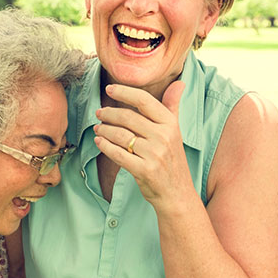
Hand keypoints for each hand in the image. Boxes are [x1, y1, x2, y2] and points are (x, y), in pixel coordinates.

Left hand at [93, 80, 193, 207]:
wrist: (177, 194)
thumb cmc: (172, 160)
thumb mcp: (176, 132)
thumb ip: (173, 107)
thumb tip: (179, 82)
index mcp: (171, 124)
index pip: (144, 101)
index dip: (124, 92)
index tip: (109, 88)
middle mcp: (164, 137)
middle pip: (128, 117)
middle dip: (109, 113)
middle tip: (99, 113)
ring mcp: (154, 154)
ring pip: (120, 135)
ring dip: (104, 130)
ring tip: (97, 128)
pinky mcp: (144, 170)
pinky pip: (117, 154)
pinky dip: (104, 146)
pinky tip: (98, 141)